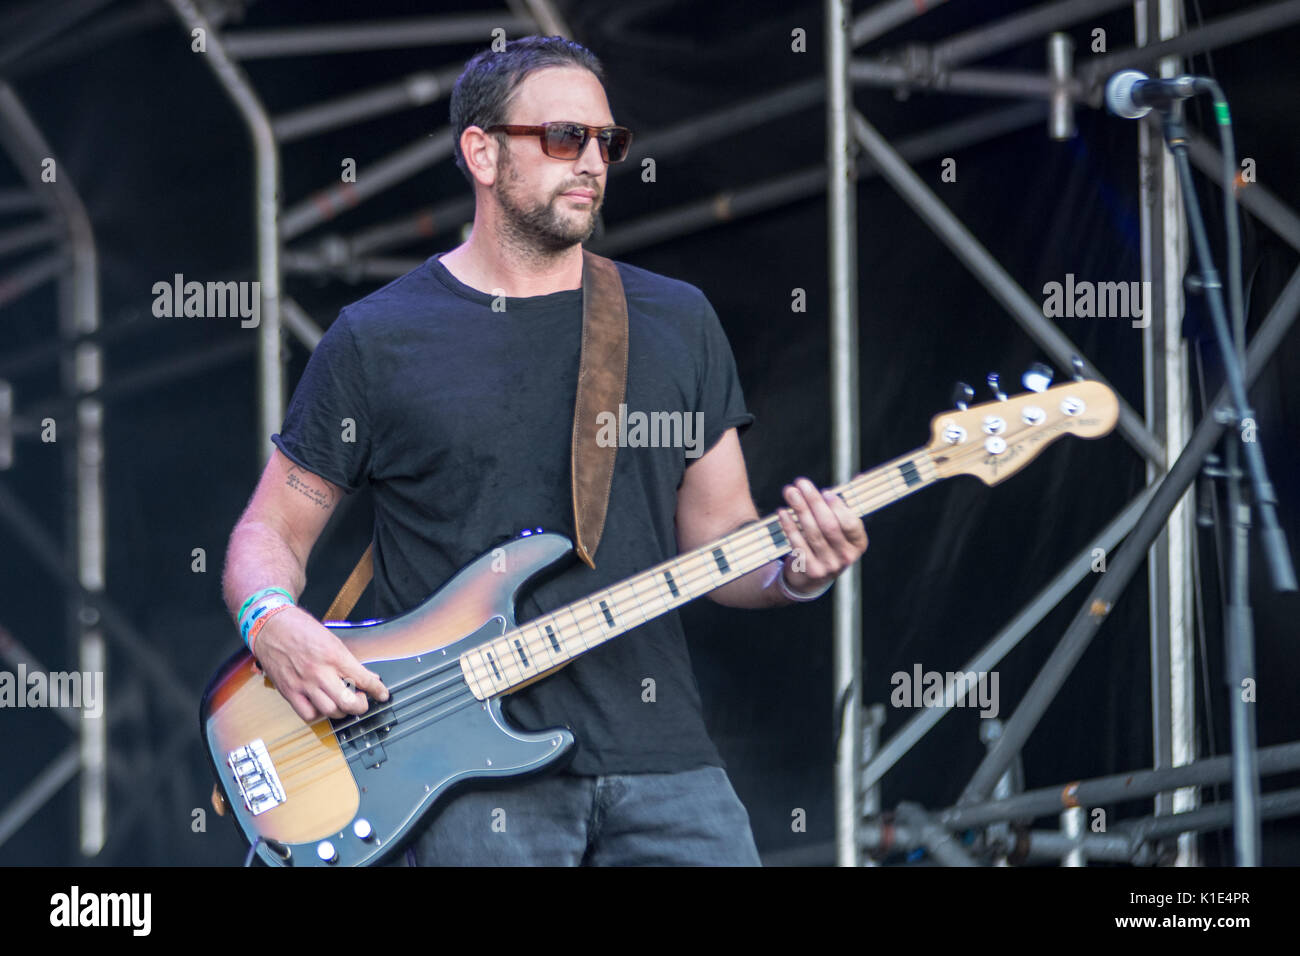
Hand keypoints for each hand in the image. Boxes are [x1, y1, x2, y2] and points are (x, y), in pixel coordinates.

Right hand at [252, 606, 389, 721]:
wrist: (270, 626)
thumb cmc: (301, 629)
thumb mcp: (332, 640)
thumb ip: (350, 661)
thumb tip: (368, 676)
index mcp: (334, 655)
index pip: (363, 679)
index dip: (377, 690)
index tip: (383, 694)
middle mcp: (319, 672)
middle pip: (347, 702)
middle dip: (361, 706)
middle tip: (362, 701)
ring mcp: (303, 684)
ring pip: (330, 711)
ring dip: (341, 711)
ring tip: (342, 703)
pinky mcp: (289, 691)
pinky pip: (307, 714)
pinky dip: (318, 714)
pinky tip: (321, 705)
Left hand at [776, 477, 868, 594]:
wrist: (811, 578)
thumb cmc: (827, 542)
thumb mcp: (841, 527)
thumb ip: (847, 503)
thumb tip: (860, 478)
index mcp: (858, 543)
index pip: (851, 523)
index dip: (838, 507)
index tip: (825, 491)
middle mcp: (846, 556)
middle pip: (829, 525)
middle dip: (814, 501)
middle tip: (801, 483)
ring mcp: (829, 566)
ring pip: (812, 533)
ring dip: (800, 509)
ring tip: (790, 492)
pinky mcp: (810, 570)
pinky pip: (798, 544)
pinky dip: (789, 526)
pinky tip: (782, 512)